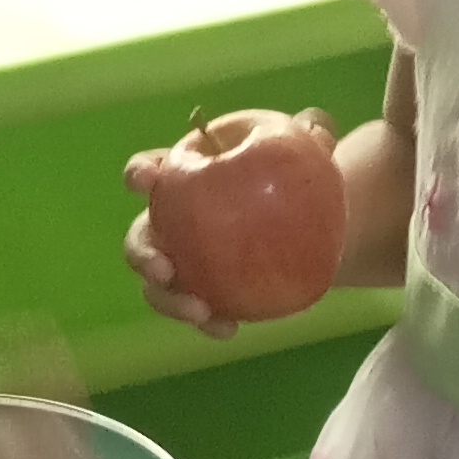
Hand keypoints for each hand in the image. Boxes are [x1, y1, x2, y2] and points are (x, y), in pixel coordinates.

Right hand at [120, 110, 338, 342]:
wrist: (318, 227)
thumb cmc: (299, 177)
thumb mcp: (309, 151)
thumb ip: (313, 134)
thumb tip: (318, 128)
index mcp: (186, 177)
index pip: (150, 170)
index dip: (140, 174)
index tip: (145, 180)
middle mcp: (173, 222)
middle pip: (140, 238)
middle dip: (142, 255)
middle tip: (164, 269)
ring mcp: (185, 263)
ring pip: (158, 285)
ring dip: (169, 301)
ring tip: (199, 312)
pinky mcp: (204, 294)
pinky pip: (196, 312)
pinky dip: (208, 322)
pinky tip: (228, 329)